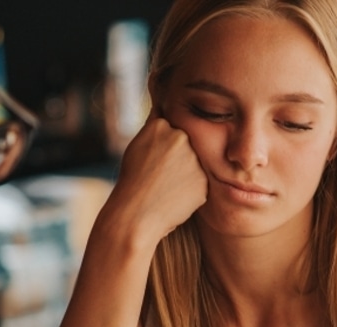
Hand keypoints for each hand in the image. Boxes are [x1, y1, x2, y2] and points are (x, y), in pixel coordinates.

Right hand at [95, 112, 206, 247]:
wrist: (135, 216)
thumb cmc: (132, 182)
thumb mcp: (138, 145)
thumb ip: (156, 127)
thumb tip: (163, 100)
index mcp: (161, 125)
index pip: (170, 130)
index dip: (161, 149)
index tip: (152, 161)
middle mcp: (180, 137)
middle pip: (186, 145)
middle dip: (176, 159)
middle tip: (159, 176)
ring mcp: (194, 159)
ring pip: (194, 164)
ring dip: (185, 174)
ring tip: (165, 188)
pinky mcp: (204, 181)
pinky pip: (200, 183)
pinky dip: (190, 190)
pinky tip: (174, 197)